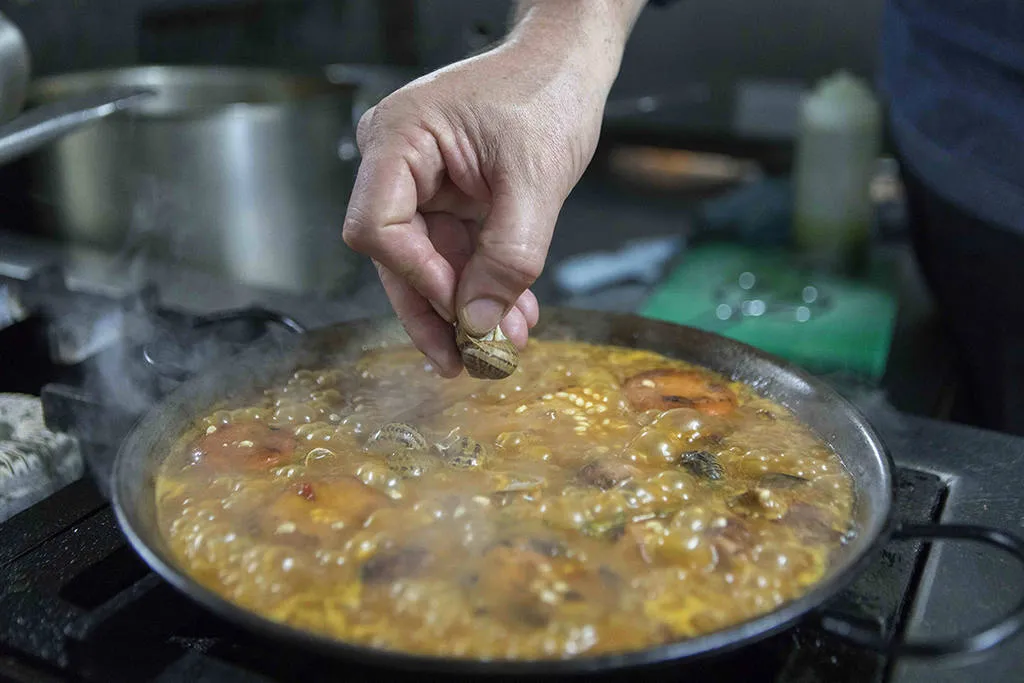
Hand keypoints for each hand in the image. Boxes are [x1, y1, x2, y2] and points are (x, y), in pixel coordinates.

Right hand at [343, 1, 641, 376]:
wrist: (568, 66)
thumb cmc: (548, 95)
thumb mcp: (535, 182)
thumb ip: (507, 258)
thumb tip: (477, 326)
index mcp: (400, 140)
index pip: (377, 228)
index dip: (416, 277)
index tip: (462, 309)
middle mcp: (397, 162)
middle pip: (398, 257)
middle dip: (439, 312)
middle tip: (469, 362)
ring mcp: (419, 182)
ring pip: (429, 264)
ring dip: (468, 308)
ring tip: (504, 346)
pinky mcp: (446, 197)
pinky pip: (455, 252)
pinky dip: (483, 285)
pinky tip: (512, 317)